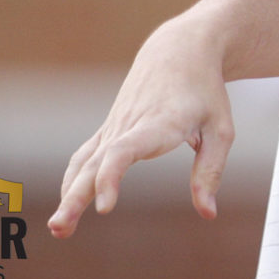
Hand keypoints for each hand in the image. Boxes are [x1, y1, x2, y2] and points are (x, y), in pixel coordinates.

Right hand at [50, 18, 234, 237]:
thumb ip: (211, 171)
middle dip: (75, 197)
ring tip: (57, 229)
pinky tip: (67, 204)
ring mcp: (115, 125)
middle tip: (59, 228)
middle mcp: (129, 124)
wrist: (180, 49)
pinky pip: (85, 155)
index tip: (104, 208)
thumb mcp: (221, 129)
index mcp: (158, 123)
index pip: (124, 151)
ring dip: (68, 195)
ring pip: (85, 162)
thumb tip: (208, 215)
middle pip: (96, 163)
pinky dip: (73, 179)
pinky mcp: (109, 127)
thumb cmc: (205, 91)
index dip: (110, 178)